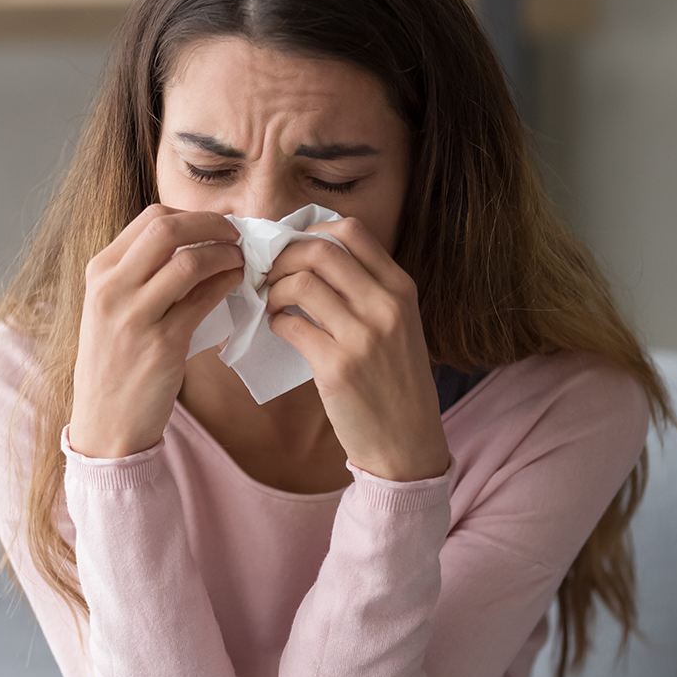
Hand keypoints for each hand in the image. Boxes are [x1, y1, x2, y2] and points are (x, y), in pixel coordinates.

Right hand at [70, 204, 244, 458]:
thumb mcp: (113, 307)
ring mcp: (135, 317)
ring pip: (189, 261)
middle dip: (212, 224)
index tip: (217, 225)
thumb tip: (197, 240)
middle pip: (167, 228)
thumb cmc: (116, 362)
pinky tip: (237, 284)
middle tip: (237, 234)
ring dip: (225, 254)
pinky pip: (203, 300)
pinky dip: (227, 284)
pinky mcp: (162, 345)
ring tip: (241, 260)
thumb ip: (142, 273)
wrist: (106, 423)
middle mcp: (111, 288)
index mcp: (99, 272)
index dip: (194, 215)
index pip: (151, 219)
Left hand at [265, 218, 450, 481]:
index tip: (291, 247)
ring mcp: (363, 336)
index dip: (310, 232)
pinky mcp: (337, 367)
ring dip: (274, 288)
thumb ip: (368, 290)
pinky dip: (274, 320)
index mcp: (402, 289)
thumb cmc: (396, 383)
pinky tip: (278, 328)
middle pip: (320, 250)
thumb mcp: (400, 326)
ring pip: (301, 282)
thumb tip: (312, 255)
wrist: (408, 445)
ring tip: (270, 302)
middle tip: (268, 272)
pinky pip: (290, 324)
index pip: (351, 232)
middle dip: (283, 256)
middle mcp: (386, 306)